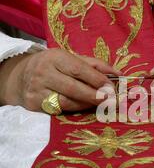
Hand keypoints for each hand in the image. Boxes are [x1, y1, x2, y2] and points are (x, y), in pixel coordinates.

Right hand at [0, 49, 120, 111]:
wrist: (20, 77)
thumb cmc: (54, 66)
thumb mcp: (71, 59)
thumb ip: (95, 65)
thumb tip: (119, 73)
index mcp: (55, 57)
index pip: (79, 70)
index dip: (97, 80)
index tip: (112, 87)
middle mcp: (44, 73)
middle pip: (74, 88)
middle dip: (95, 96)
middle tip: (111, 100)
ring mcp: (37, 90)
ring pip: (67, 102)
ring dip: (87, 105)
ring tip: (101, 104)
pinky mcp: (34, 104)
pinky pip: (60, 110)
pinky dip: (75, 109)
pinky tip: (85, 107)